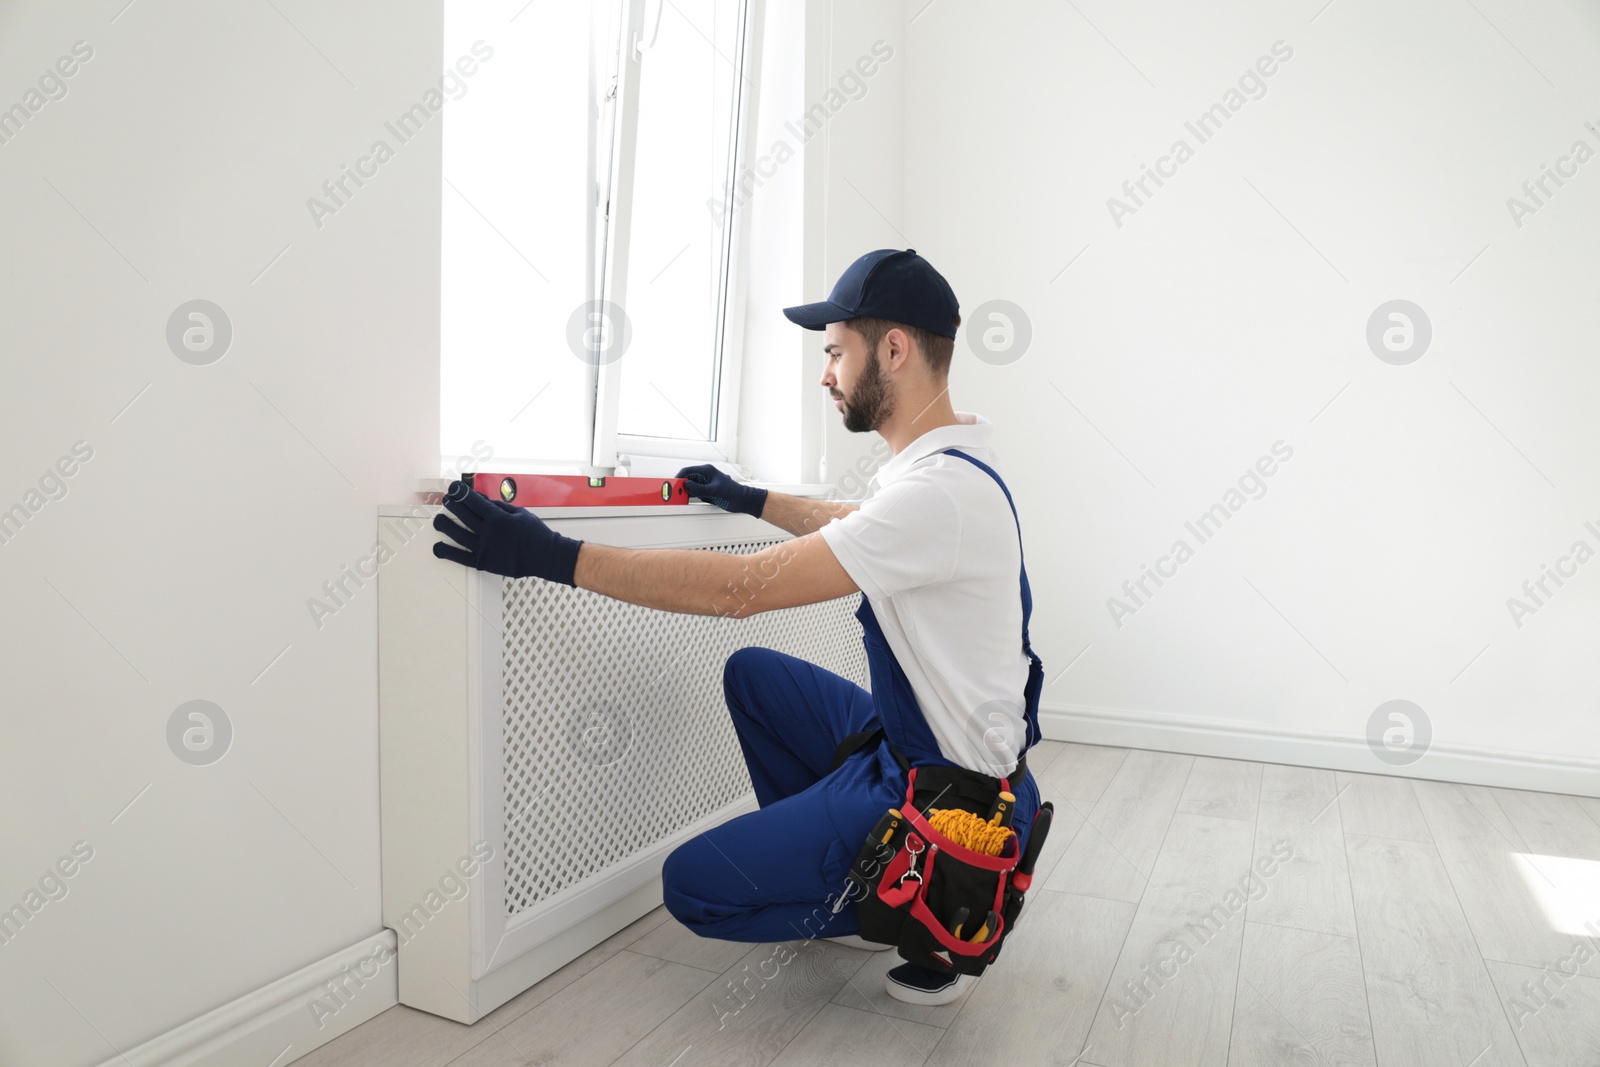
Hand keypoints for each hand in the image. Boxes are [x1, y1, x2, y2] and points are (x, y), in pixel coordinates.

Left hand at [432, 478, 583, 584]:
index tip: (453, 488)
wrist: (544, 556)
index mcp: (498, 518)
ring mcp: (485, 549)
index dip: (461, 493)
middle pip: (463, 516)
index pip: (474, 502)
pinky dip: (447, 552)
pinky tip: (439, 546)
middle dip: (452, 505)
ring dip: (445, 525)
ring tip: (438, 520)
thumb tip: (481, 500)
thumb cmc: (535, 534)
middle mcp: (489, 533)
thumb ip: (499, 506)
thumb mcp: (519, 513)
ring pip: (457, 535)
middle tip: (447, 500)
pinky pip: (460, 557)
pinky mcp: (483, 563)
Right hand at [676, 463, 766, 517]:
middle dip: (681, 485)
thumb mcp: (715, 491)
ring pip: (691, 486)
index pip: (688, 471)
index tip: (673, 484)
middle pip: (688, 478)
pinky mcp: (707, 491)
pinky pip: (696, 492)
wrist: (743, 501)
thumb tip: (687, 485)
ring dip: (685, 491)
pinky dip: (691, 496)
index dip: (679, 477)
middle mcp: (705, 476)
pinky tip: (687, 500)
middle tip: (674, 492)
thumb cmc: (733, 493)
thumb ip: (700, 489)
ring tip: (679, 497)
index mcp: (707, 471)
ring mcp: (706, 483)